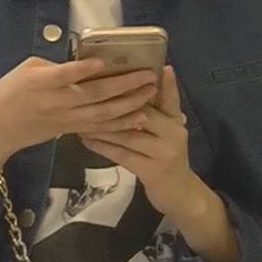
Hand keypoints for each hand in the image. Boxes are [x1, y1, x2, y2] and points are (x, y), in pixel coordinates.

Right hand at [0, 55, 159, 168]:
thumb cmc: (10, 92)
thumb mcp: (27, 69)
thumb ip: (55, 65)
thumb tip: (82, 61)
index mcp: (43, 84)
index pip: (65, 76)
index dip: (83, 70)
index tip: (103, 62)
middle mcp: (58, 103)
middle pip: (95, 96)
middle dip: (124, 86)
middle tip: (148, 76)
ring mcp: (67, 120)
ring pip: (102, 115)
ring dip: (129, 105)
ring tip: (150, 94)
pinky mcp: (71, 130)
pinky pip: (100, 129)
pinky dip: (120, 124)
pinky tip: (137, 117)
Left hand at [83, 67, 201, 223]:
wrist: (179, 194)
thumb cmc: (167, 158)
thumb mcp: (168, 131)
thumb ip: (159, 110)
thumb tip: (140, 84)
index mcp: (177, 121)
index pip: (170, 98)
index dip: (164, 84)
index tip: (157, 67)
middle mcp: (174, 134)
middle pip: (144, 113)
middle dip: (117, 104)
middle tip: (91, 93)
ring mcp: (163, 154)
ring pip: (129, 135)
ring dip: (103, 127)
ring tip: (82, 117)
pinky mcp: (151, 171)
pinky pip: (122, 155)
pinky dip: (103, 147)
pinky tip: (87, 140)